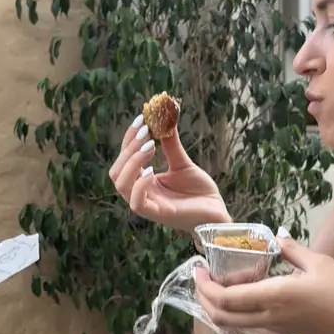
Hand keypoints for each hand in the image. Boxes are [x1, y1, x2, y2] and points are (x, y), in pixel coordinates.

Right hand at [109, 115, 228, 231]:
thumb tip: (164, 118)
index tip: (141, 119)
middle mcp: (140, 194)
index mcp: (142, 182)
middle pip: (117, 172)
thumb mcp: (182, 163)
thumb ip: (170, 145)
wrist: (217, 213)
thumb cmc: (199, 192)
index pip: (124, 159)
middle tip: (146, 131)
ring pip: (122, 185)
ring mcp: (148, 205)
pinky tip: (152, 170)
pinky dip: (140, 185)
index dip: (129, 139)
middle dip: (128, 149)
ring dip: (132, 163)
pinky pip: (137, 204)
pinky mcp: (158, 215)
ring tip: (150, 146)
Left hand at [193, 235, 333, 333]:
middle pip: (220, 316)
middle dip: (203, 298)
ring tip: (222, 279)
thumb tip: (278, 237)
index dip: (205, 286)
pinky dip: (236, 306)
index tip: (198, 269)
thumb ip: (293, 250)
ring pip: (232, 320)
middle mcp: (266, 315)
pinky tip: (246, 287)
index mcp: (273, 297)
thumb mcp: (321, 263)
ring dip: (219, 303)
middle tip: (201, 277)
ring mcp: (273, 326)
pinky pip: (247, 320)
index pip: (224, 298)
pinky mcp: (282, 330)